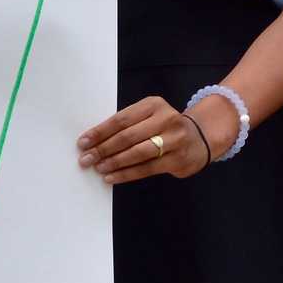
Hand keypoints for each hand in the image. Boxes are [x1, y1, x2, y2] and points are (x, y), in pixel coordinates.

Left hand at [78, 96, 211, 183]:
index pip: (121, 119)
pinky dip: (126, 174)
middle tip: (86, 158)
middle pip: (128, 136)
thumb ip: (127, 125)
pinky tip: (112, 177)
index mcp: (153, 104)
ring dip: (114, 162)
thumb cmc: (164, 128)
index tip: (83, 142)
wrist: (199, 139)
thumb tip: (94, 142)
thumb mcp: (148, 117)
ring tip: (98, 168)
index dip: (100, 131)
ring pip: (137, 153)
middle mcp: (166, 119)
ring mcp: (175, 139)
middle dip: (103, 149)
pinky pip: (147, 169)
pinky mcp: (178, 159)